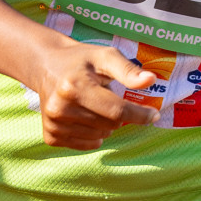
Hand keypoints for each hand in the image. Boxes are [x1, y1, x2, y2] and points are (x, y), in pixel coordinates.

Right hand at [29, 38, 158, 149]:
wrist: (46, 66)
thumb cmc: (81, 60)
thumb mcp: (105, 56)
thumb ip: (128, 70)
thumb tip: (151, 80)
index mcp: (75, 86)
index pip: (116, 110)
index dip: (139, 114)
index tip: (153, 114)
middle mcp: (61, 107)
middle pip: (110, 125)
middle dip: (119, 114)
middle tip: (107, 96)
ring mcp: (54, 123)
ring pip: (100, 136)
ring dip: (106, 124)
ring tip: (94, 103)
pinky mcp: (50, 135)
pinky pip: (86, 145)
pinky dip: (94, 134)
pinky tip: (86, 116)